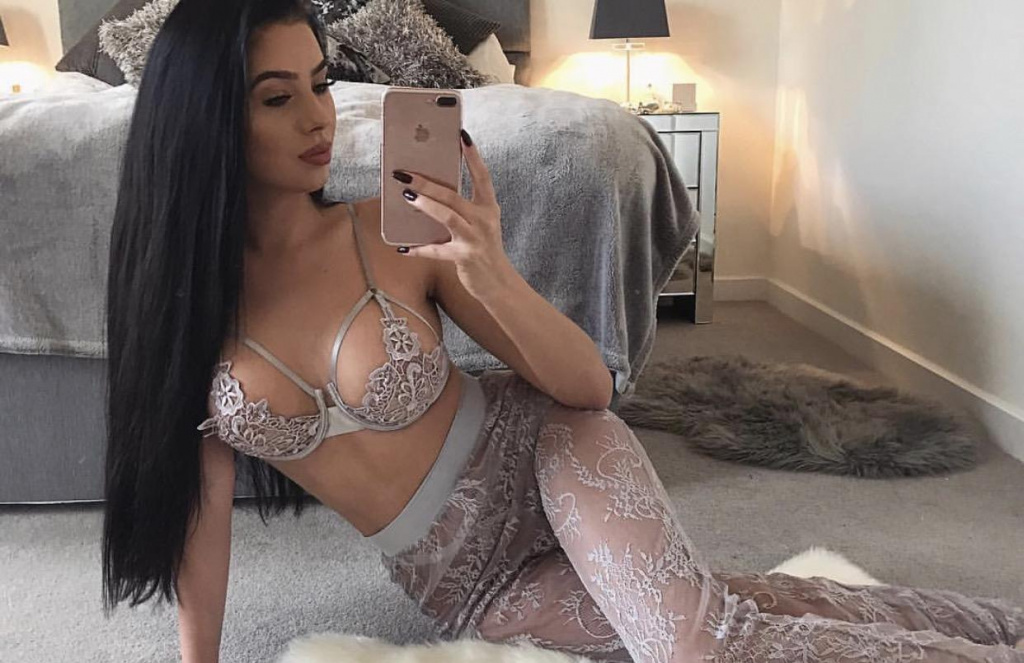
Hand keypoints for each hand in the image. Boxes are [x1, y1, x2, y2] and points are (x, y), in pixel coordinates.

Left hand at [393, 130, 510, 300]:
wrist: (499, 283)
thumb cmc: (484, 251)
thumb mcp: (480, 225)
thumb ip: (462, 210)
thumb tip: (428, 194)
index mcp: (488, 208)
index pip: (482, 176)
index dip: (472, 156)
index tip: (462, 136)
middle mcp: (483, 220)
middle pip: (454, 195)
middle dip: (428, 183)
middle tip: (405, 174)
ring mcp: (475, 238)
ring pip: (448, 216)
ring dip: (426, 205)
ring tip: (407, 196)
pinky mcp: (465, 257)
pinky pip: (437, 250)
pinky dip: (419, 249)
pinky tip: (403, 247)